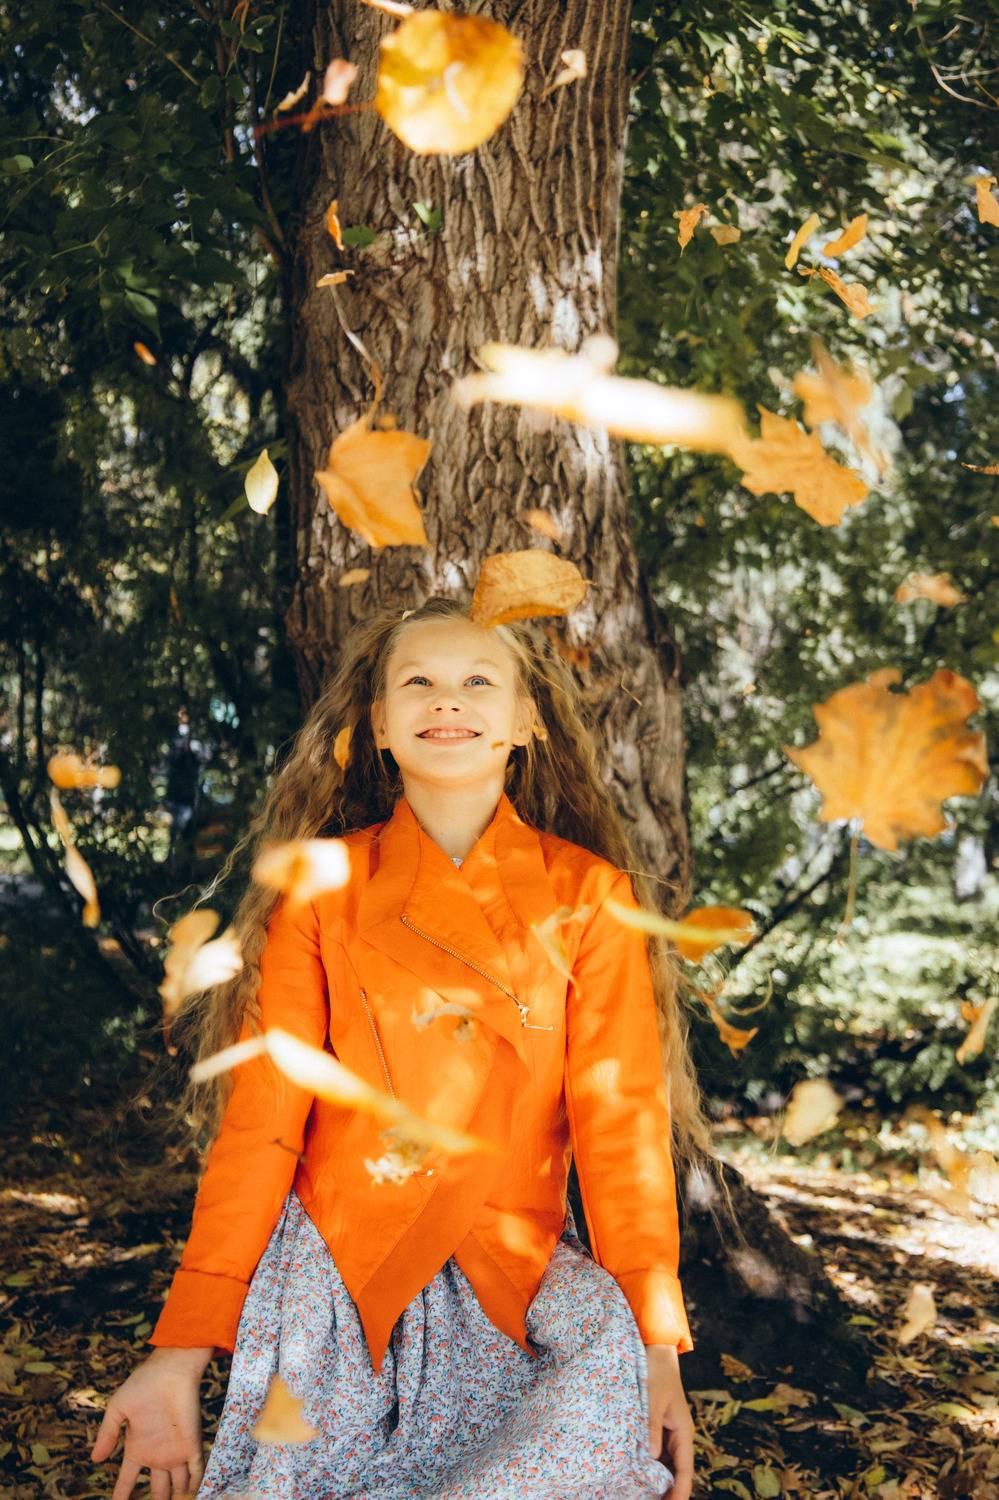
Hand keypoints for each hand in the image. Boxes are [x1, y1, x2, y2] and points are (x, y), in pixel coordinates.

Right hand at [90, 1346, 211, 1498]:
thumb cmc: (143, 1385)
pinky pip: (196, 1472)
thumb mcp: (117, 1409)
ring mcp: (175, 1452)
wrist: (171, 1370)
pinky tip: (194, 1498)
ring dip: (175, 1499)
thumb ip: (107, 1434)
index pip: (127, 1481)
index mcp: (137, 1448)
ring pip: (176, 1486)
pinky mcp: (192, 1445)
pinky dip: (195, 1487)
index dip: (121, 1496)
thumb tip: (95, 1460)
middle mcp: (156, 1455)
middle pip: (155, 1490)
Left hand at [645, 1343, 693, 1499]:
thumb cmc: (655, 1372)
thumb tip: (651, 1457)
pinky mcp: (659, 1428)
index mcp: (683, 1430)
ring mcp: (669, 1433)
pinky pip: (657, 1453)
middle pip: (677, 1472)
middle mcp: (679, 1436)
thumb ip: (651, 1427)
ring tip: (643, 1495)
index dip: (679, 1491)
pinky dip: (651, 1466)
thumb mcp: (652, 1399)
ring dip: (659, 1480)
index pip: (685, 1469)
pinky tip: (639, 1475)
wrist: (656, 1351)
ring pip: (667, 1464)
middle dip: (669, 1491)